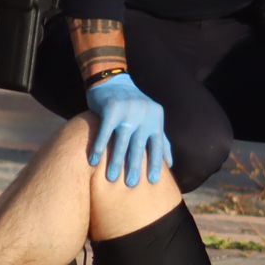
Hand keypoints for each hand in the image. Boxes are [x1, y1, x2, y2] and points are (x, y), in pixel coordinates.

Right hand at [84, 73, 172, 187]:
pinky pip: (104, 132)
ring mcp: (127, 110)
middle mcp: (144, 114)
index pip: (157, 144)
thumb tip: (170, 163)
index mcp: (155, 118)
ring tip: (111, 178)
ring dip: (116, 161)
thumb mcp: (150, 118)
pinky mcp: (110, 108)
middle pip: (139, 146)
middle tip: (131, 185)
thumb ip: (160, 139)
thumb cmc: (132, 105)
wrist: (111, 79)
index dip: (156, 163)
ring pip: (121, 141)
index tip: (153, 181)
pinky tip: (93, 161)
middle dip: (135, 166)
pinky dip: (99, 147)